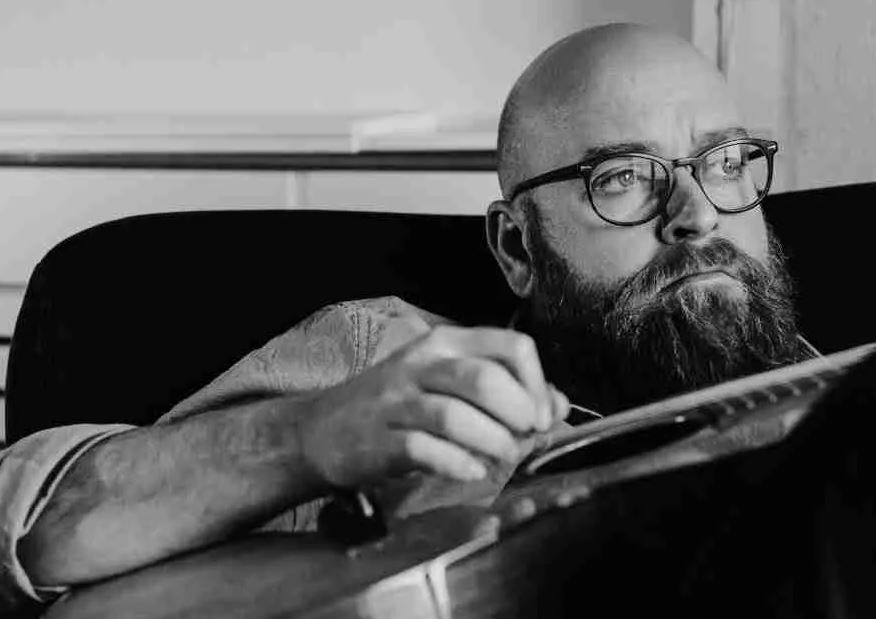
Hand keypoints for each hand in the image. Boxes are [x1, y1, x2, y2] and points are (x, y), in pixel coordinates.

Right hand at [296, 326, 568, 488]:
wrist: (320, 429)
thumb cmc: (394, 406)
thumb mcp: (446, 383)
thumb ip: (504, 389)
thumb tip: (558, 405)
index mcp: (445, 343)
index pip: (511, 346)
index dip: (538, 383)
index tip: (543, 415)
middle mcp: (420, 364)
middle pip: (485, 379)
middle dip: (519, 412)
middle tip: (526, 436)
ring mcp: (396, 401)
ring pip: (455, 414)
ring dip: (492, 441)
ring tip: (503, 457)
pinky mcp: (378, 438)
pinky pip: (423, 448)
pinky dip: (457, 462)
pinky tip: (472, 470)